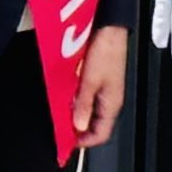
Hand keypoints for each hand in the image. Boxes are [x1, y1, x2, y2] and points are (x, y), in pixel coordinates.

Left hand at [71, 26, 128, 148]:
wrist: (109, 29)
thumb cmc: (106, 51)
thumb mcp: (90, 81)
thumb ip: (83, 105)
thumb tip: (78, 125)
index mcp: (111, 103)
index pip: (100, 135)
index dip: (84, 142)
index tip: (66, 141)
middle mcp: (110, 99)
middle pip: (94, 125)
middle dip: (77, 128)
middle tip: (60, 126)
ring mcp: (105, 90)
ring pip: (90, 111)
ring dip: (76, 113)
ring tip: (62, 109)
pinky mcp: (100, 80)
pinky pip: (88, 98)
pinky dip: (78, 100)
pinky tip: (68, 94)